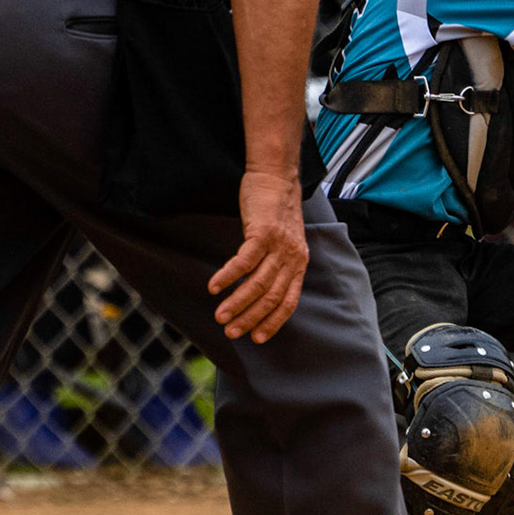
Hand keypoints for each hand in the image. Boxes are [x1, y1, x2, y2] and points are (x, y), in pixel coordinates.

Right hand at [209, 168, 308, 343]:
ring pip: (258, 283)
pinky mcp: (263, 233)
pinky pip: (244, 261)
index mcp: (299, 263)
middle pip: (271, 297)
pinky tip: (214, 288)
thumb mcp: (286, 240)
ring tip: (220, 316)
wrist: (277, 176)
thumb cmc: (276, 209)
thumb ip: (278, 264)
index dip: (273, 322)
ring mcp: (279, 246)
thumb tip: (260, 289)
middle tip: (231, 332)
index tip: (257, 338)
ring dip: (237, 303)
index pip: (288, 302)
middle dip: (251, 318)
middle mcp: (292, 258)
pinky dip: (229, 277)